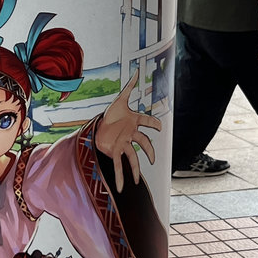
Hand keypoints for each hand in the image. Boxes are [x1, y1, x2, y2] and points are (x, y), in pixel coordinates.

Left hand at [95, 71, 160, 192]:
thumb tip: (137, 71)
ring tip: (136, 181)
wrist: (97, 124)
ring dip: (135, 169)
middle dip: (149, 150)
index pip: (147, 122)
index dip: (153, 124)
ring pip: (132, 157)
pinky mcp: (113, 150)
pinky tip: (121, 187)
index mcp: (134, 122)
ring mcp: (122, 143)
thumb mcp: (120, 99)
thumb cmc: (111, 113)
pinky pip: (118, 164)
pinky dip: (120, 176)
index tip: (159, 127)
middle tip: (153, 159)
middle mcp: (130, 134)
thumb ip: (129, 86)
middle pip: (143, 142)